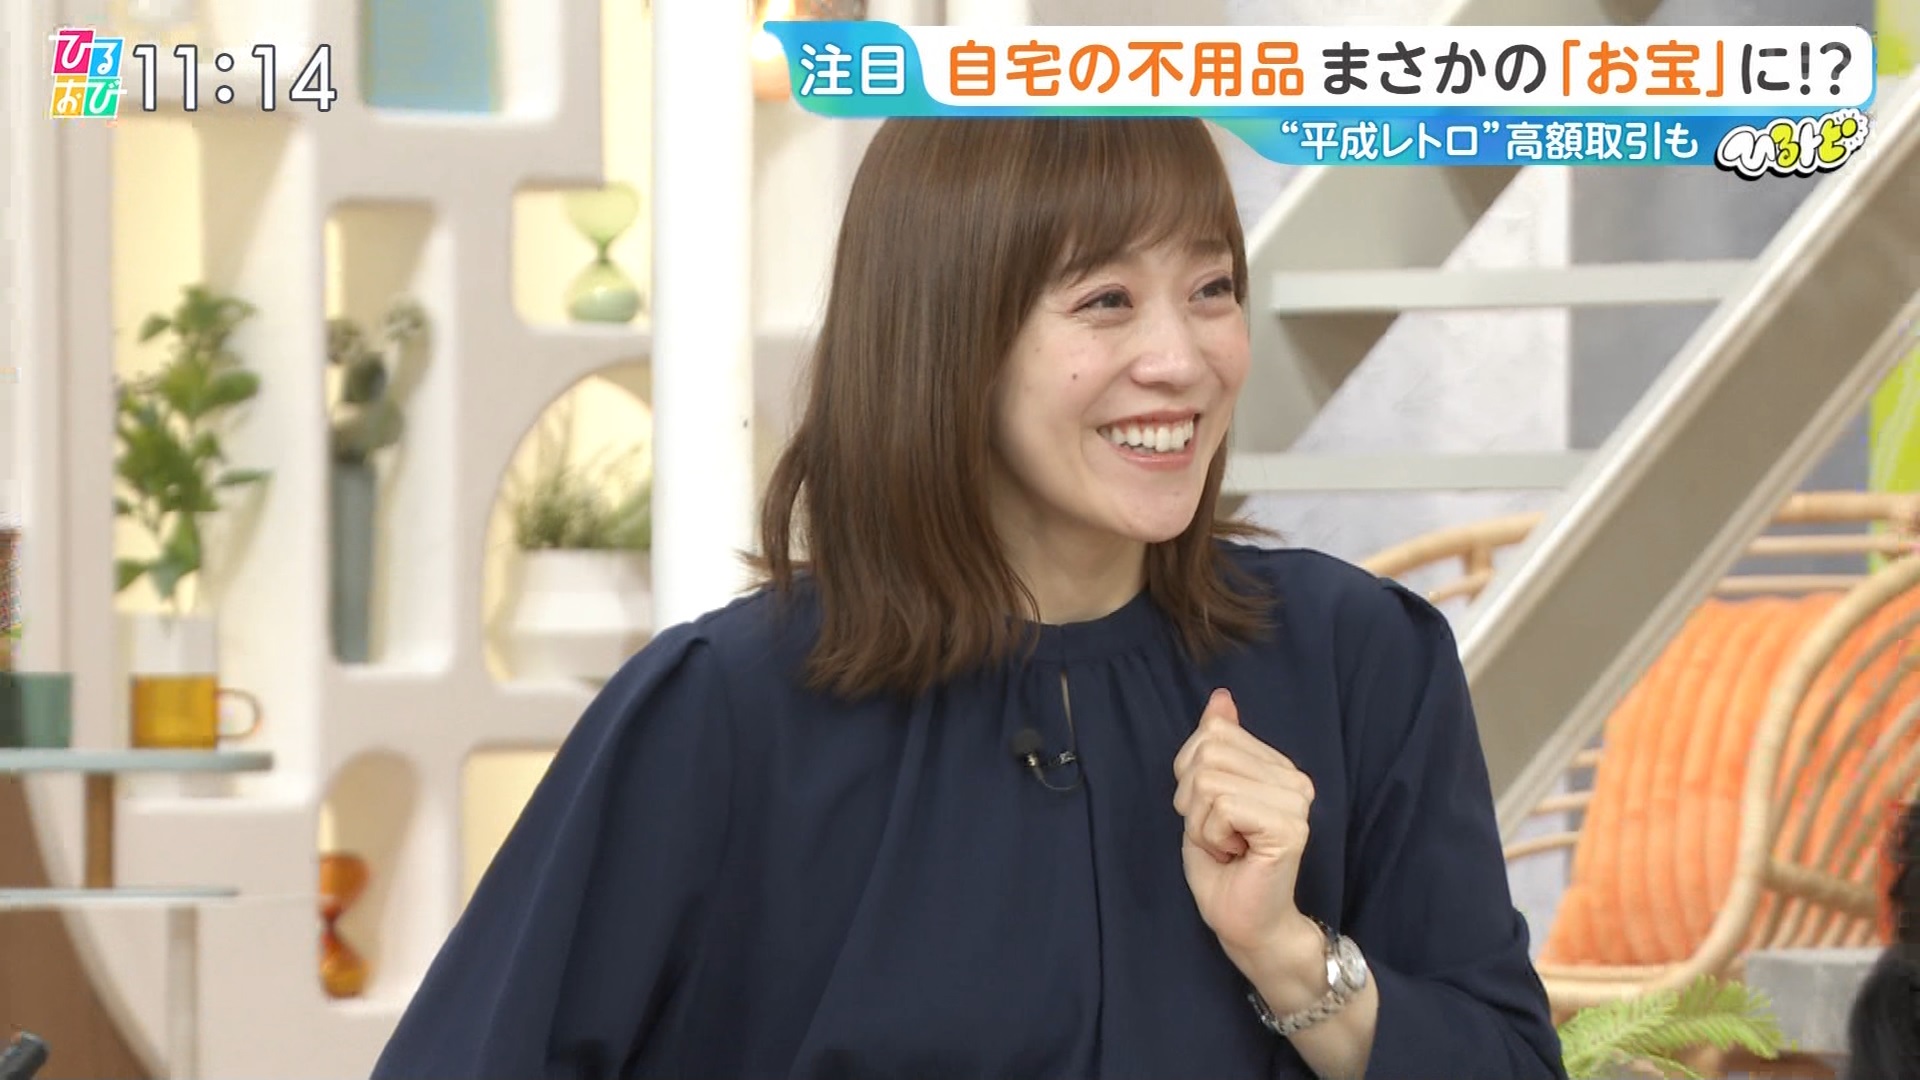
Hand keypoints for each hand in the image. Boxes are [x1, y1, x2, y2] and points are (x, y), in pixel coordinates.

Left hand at [1173, 688, 1322, 993]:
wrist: (1246, 925)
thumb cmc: (1224, 868)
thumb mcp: (1205, 797)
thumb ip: (1215, 746)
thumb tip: (1221, 698)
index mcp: (1277, 767)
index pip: (1212, 733)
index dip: (1190, 775)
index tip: (1212, 815)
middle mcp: (1294, 778)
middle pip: (1207, 753)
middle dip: (1192, 800)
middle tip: (1217, 836)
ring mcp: (1295, 802)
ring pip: (1209, 780)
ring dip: (1201, 822)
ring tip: (1226, 846)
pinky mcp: (1288, 826)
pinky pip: (1222, 807)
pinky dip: (1211, 836)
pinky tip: (1235, 855)